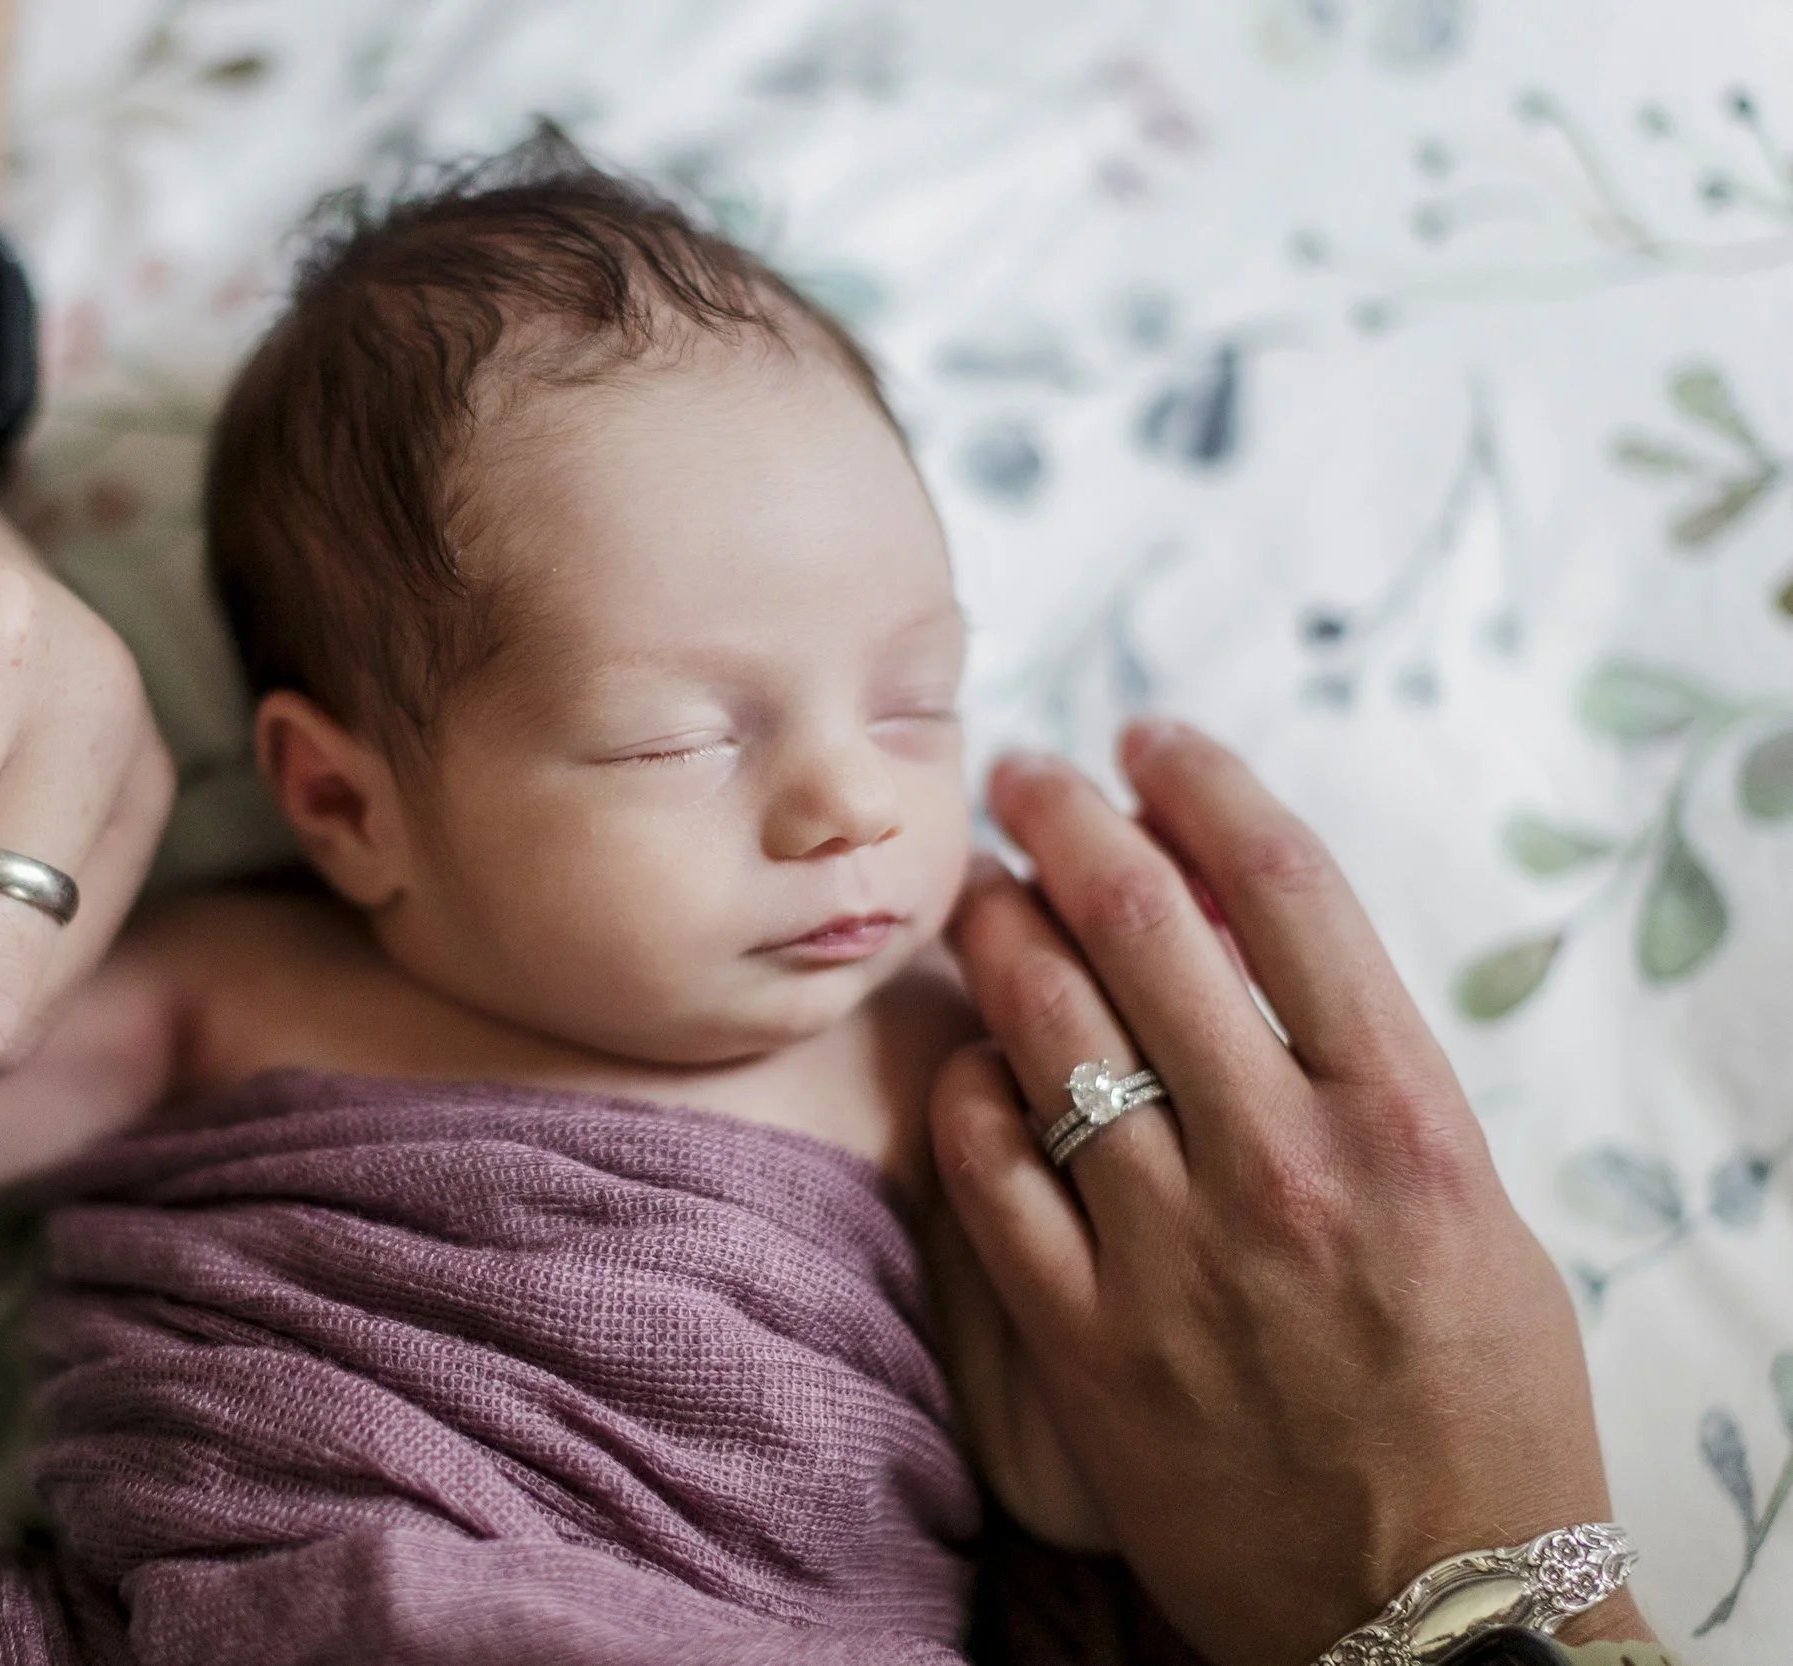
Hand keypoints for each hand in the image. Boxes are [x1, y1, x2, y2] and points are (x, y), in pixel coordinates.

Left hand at [930, 720, 1652, 1665]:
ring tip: (979, 891)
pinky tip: (967, 1059)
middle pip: (1141, 927)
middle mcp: (1288, 1168)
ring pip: (1047, 1031)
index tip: (1149, 738)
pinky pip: (989, 1173)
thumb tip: (1246, 940)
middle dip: (1064, 819)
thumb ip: (1365, 1074)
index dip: (1202, 784)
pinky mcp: (1090, 1343)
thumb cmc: (1480, 1407)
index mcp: (1407, 1122)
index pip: (1287, 890)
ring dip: (998, 932)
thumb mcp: (1474, 1214)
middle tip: (1024, 775)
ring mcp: (1177, 1255)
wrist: (1436, 1618)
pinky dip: (968, 1093)